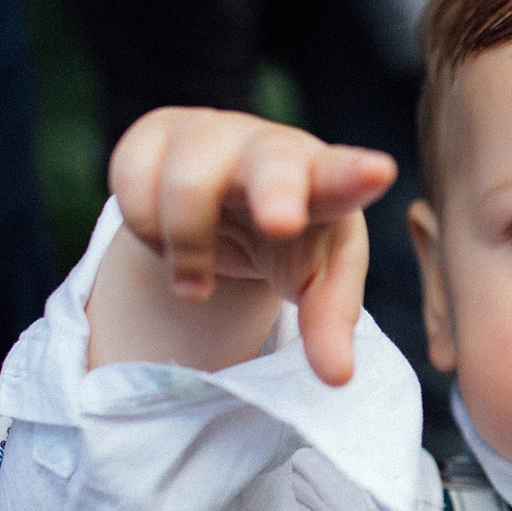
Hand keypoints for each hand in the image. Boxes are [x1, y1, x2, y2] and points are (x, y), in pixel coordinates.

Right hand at [97, 108, 395, 384]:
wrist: (222, 203)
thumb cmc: (286, 240)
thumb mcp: (314, 280)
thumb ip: (329, 323)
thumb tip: (337, 378)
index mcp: (323, 182)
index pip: (343, 176)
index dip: (356, 175)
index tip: (378, 173)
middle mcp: (270, 150)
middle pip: (273, 166)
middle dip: (277, 192)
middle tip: (281, 224)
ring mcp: (211, 134)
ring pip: (188, 185)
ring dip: (187, 248)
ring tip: (193, 282)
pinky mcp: (155, 132)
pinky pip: (134, 182)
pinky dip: (145, 227)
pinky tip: (163, 235)